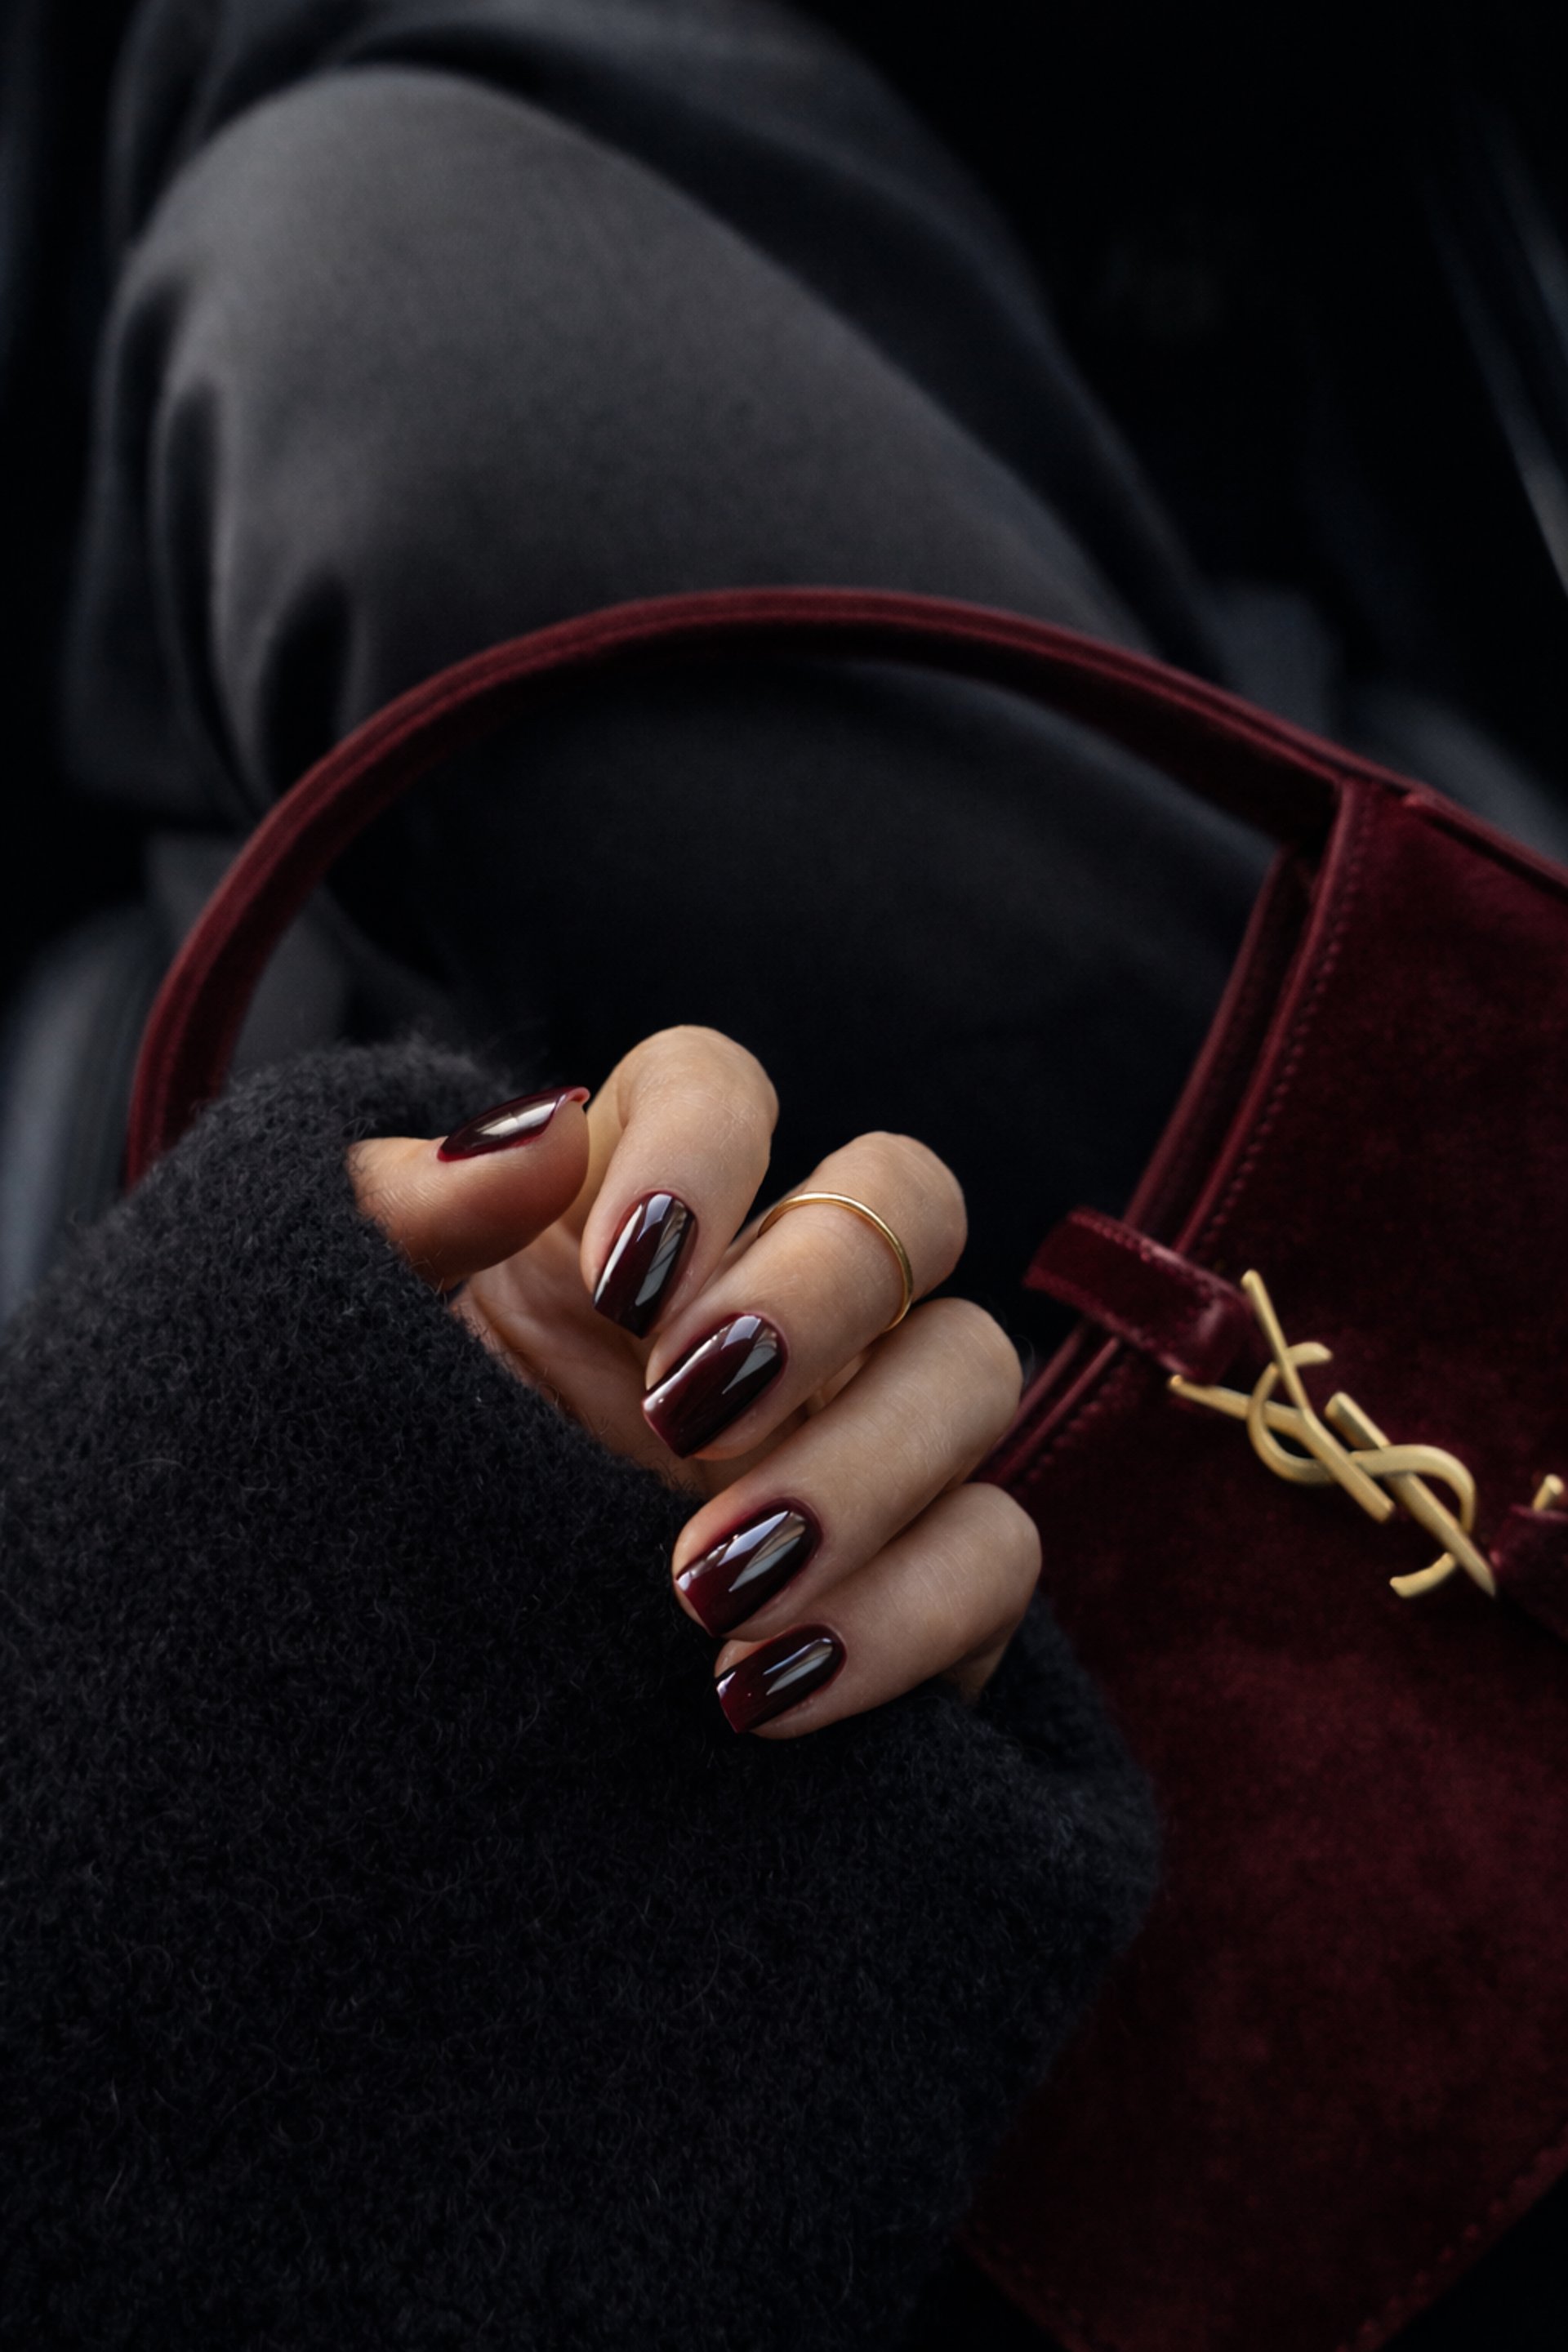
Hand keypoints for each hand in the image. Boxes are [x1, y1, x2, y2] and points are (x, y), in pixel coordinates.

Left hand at [349, 1027, 1037, 1734]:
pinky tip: (758, 1685)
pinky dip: (904, 1615)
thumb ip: (405, 1214)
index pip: (721, 1086)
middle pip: (908, 1196)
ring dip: (862, 1465)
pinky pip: (994, 1557)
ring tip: (703, 1583)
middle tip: (684, 1412)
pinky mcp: (917, 1588)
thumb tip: (543, 1128)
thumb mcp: (333, 1347)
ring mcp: (862, 1442)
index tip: (621, 1278)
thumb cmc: (354, 1499)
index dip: (704, 1149)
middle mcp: (771, 1305)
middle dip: (816, 1294)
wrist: (377, 1732)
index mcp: (633, 1219)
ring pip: (975, 1371)